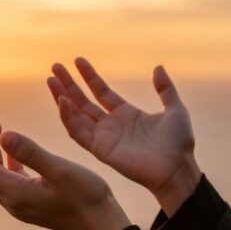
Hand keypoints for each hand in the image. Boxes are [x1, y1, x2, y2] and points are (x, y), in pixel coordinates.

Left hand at [0, 111, 132, 229]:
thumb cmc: (86, 197)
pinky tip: (9, 145)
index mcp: (14, 192)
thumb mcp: (60, 170)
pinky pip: (6, 177)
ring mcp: (20, 202)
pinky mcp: (31, 201)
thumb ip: (31, 152)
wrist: (103, 226)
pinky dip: (2, 158)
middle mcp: (11, 200)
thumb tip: (3, 133)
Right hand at [46, 59, 198, 196]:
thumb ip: (165, 88)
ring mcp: (104, 138)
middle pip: (83, 101)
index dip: (89, 77)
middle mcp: (112, 125)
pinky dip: (68, 118)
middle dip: (69, 85)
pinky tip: (62, 101)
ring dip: (62, 98)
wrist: (177, 168)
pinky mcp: (100, 150)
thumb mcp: (175, 109)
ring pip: (76, 115)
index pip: (101, 92)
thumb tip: (158, 67)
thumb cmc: (179, 143)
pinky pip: (78, 133)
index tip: (78, 60)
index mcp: (126, 114)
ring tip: (51, 80)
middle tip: (55, 67)